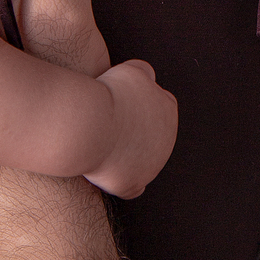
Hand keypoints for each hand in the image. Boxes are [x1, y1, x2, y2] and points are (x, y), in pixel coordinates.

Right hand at [84, 60, 178, 199]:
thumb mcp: (130, 72)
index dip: (134, 107)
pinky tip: (109, 174)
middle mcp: (166, 139)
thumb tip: (147, 76)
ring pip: (138, 161)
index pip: (157, 108)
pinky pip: (132, 187)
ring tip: (98, 144)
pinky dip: (122, 182)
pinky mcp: (133, 183)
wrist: (91, 124)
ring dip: (123, 156)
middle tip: (104, 126)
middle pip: (148, 137)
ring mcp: (151, 165)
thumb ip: (143, 73)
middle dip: (130, 133)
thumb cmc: (108, 95)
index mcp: (168, 110)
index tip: (115, 106)